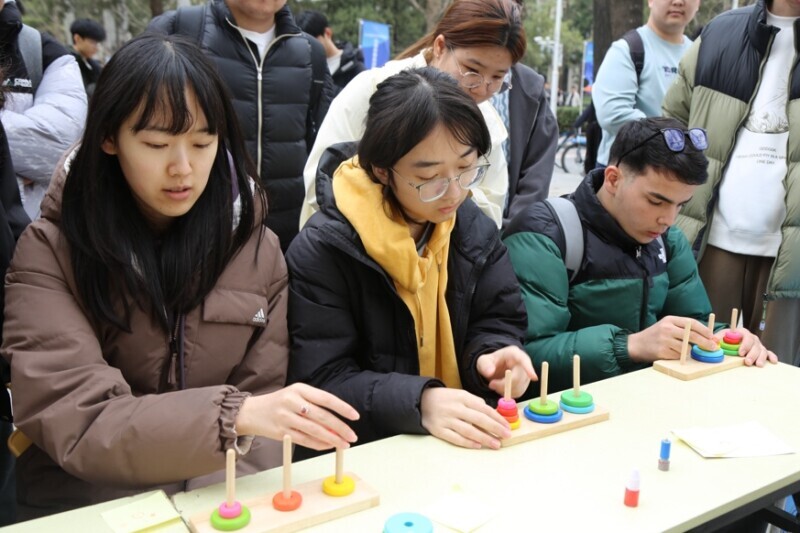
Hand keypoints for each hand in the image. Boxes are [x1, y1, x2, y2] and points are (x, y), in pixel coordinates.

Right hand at [235, 383, 358, 450]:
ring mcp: (285, 417)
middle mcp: (292, 401)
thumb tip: (339, 423)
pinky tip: (328, 446)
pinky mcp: (281, 432)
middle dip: (340, 428)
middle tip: (353, 436)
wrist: (251, 412)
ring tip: (344, 444)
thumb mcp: (296, 395)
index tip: (355, 416)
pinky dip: (318, 444)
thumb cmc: (280, 403)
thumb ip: (316, 405)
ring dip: (332, 439)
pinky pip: (304, 440)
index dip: (342, 408)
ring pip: (314, 430)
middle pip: (322, 416)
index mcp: (299, 389)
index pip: (326, 398)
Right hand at [420, 387, 510, 449]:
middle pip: (479, 419)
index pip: (484, 408)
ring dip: (484, 438)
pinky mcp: (439, 430)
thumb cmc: (445, 399)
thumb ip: (475, 402)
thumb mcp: (459, 394)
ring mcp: (446, 419)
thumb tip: (491, 413)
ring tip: (496, 444)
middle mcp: (455, 408)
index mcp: (462, 397)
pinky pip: (455, 438)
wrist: (420, 401)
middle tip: (506, 436)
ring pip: (469, 431)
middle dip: (495, 429)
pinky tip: (478, 445)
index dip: (497, 418)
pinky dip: (467, 442)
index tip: (507, 426)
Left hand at [475, 346, 537, 396]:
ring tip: (494, 385)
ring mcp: (525, 374)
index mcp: (513, 354)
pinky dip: (509, 394)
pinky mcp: (523, 384)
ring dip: (506, 390)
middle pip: (521, 377)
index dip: (529, 368)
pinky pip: (519, 393)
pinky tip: (500, 389)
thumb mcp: (483, 361)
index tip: (534, 377)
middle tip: (491, 384)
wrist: (492, 368)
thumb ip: (485, 365)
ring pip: (520, 387)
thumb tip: (490, 373)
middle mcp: (522, 363)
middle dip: (506, 384)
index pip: (524, 360)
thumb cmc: (489, 362)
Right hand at [628, 316, 716, 362]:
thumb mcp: (667, 325)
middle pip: (692, 336)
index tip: (712, 336)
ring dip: (689, 351)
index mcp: (670, 320)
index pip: (691, 323)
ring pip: (686, 348)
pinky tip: (671, 353)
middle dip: (705, 342)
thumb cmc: (655, 335)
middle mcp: (667, 328)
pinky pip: (678, 356)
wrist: (636, 344)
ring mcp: (664, 340)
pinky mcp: (662, 351)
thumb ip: (683, 328)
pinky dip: (679, 356)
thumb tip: (706, 336)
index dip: (704, 330)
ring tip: (682, 350)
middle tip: (713, 347)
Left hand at [717, 328, 777, 366]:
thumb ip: (717, 338)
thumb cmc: (727, 337)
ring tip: (758, 365)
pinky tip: (772, 361)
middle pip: (755, 345)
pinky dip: (772, 357)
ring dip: (761, 358)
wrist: (733, 338)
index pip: (746, 338)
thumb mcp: (722, 336)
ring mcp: (758, 345)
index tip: (740, 353)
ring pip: (762, 350)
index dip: (744, 345)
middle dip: (752, 354)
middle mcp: (753, 338)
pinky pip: (769, 353)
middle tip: (747, 362)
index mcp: (743, 333)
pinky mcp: (762, 351)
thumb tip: (713, 340)